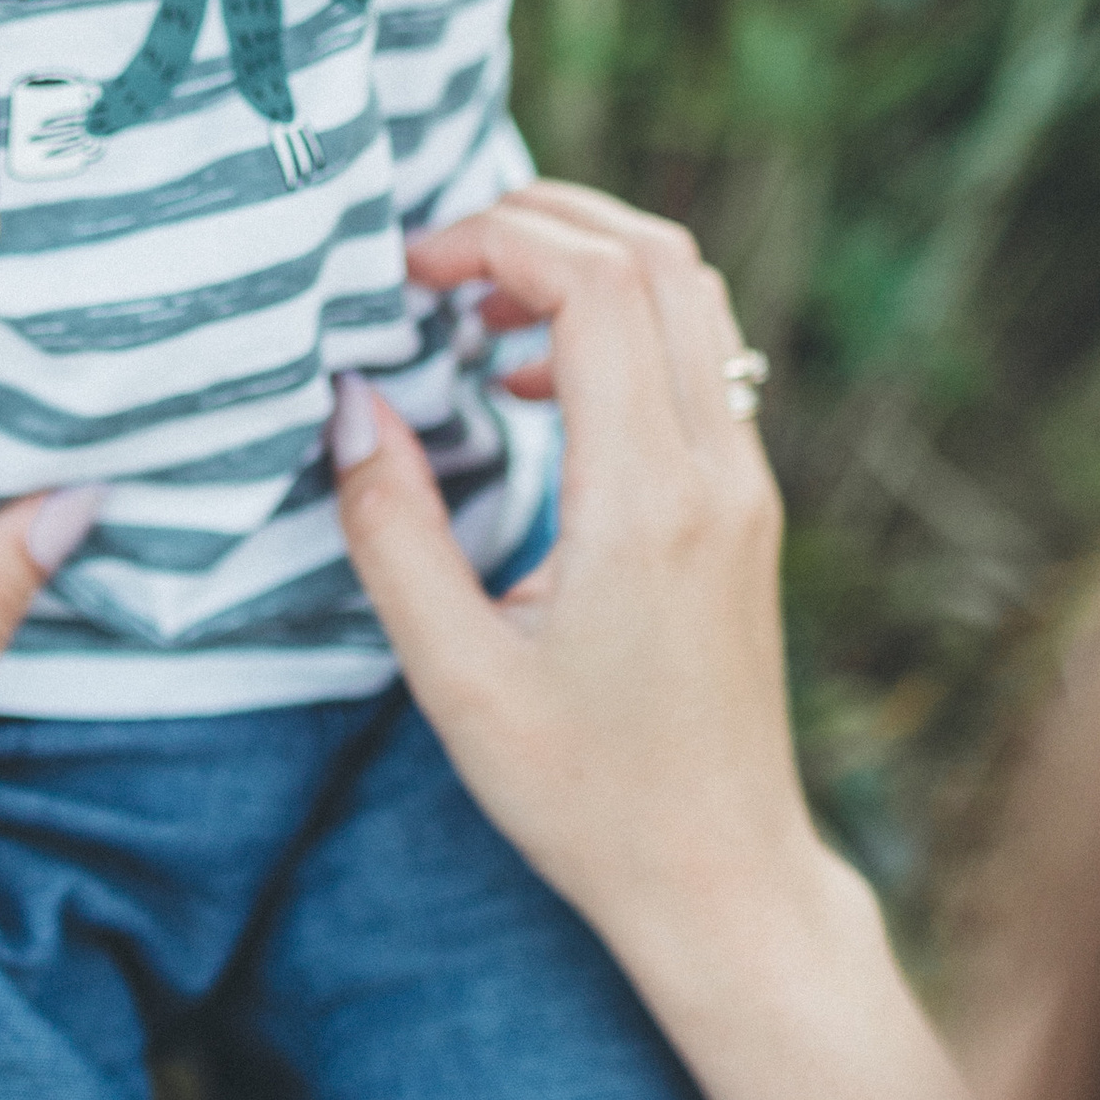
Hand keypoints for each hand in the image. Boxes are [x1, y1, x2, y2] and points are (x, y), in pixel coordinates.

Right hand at [334, 184, 825, 1002]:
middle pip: (660, 256)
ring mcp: (746, 484)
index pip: (598, 289)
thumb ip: (395, 532)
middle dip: (542, 221)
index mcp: (647, 503)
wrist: (720, 878)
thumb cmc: (586, 797)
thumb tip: (353, 404)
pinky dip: (616, 324)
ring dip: (585, 265)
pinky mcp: (746, 505)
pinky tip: (527, 387)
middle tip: (436, 262)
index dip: (498, 242)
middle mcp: (717, 473)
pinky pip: (697, 358)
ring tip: (474, 312)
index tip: (410, 275)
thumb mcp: (456, 678)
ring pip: (693, 295)